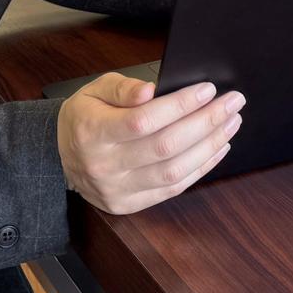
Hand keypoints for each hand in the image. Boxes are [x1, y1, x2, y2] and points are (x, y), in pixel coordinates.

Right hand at [56, 72, 243, 214]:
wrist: (60, 157)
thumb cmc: (85, 117)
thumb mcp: (94, 90)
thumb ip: (121, 88)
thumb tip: (149, 90)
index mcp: (92, 132)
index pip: (143, 120)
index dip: (179, 105)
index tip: (208, 89)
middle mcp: (105, 165)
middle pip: (165, 146)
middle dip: (206, 122)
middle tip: (233, 103)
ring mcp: (117, 190)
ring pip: (173, 172)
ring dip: (210, 146)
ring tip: (231, 123)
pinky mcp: (129, 205)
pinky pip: (172, 189)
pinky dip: (201, 169)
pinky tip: (218, 148)